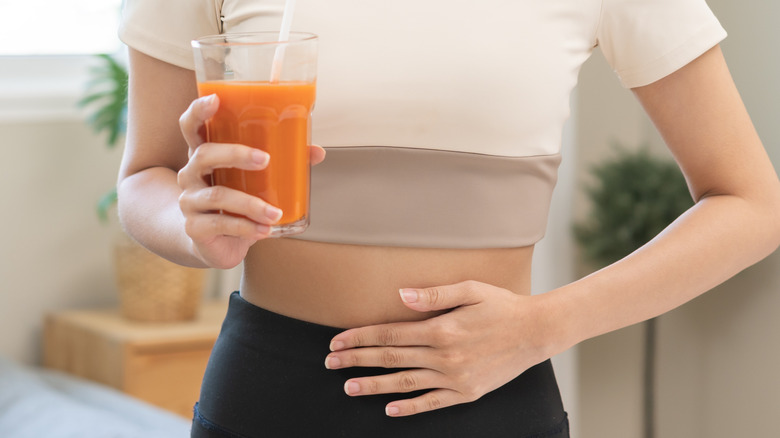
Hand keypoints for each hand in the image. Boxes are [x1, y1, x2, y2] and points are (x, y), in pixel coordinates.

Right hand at [176, 94, 325, 268]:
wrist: (216, 242)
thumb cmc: (236, 200)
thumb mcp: (255, 179)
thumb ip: (283, 162)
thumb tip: (317, 152)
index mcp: (204, 154)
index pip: (191, 126)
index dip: (198, 111)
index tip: (215, 100)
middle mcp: (191, 174)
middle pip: (204, 155)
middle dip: (235, 154)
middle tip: (265, 160)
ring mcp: (189, 201)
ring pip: (217, 195)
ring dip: (250, 204)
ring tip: (275, 213)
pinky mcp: (194, 227)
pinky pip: (218, 224)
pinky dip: (245, 228)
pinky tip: (263, 230)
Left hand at [324, 281, 560, 416]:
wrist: (536, 332)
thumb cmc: (502, 305)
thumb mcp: (471, 290)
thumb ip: (434, 295)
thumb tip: (400, 296)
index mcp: (441, 330)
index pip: (389, 335)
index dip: (360, 337)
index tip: (336, 340)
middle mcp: (444, 357)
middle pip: (390, 360)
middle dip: (356, 360)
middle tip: (330, 362)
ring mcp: (455, 378)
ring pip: (405, 384)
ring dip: (374, 386)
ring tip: (348, 387)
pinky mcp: (466, 393)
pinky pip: (432, 403)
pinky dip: (410, 408)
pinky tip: (389, 410)